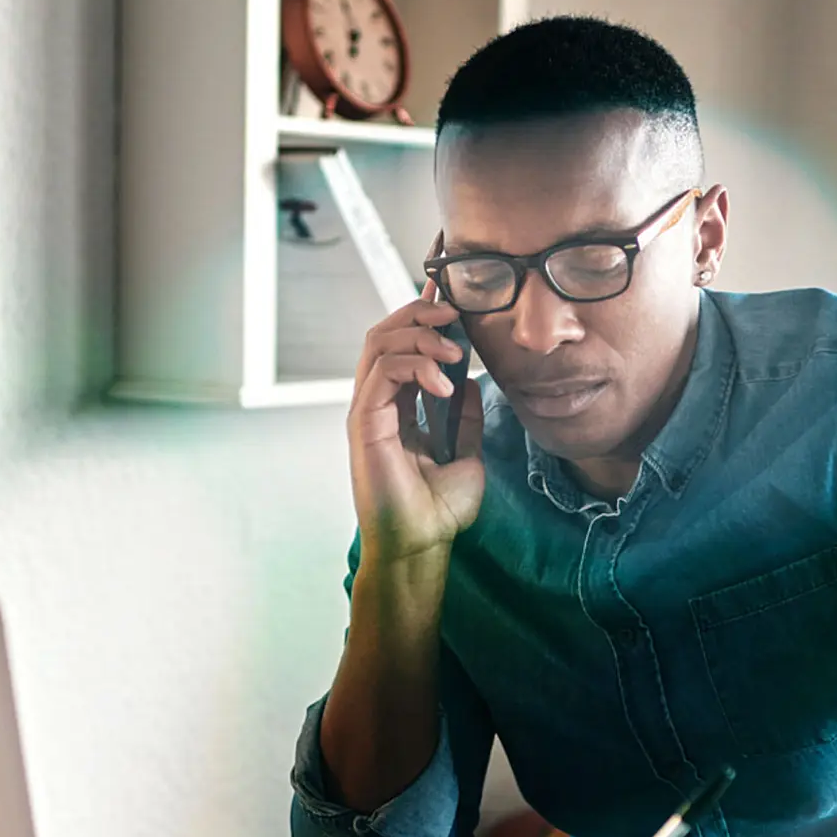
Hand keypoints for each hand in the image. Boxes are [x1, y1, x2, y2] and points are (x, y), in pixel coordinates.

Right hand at [347, 283, 484, 565]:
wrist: (424, 545)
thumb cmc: (438, 509)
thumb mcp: (466, 452)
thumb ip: (465, 416)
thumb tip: (472, 382)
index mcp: (398, 405)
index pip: (403, 343)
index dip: (423, 312)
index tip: (451, 291)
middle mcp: (378, 402)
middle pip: (386, 331)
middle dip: (420, 312)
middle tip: (456, 313)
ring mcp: (367, 411)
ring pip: (379, 342)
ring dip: (420, 334)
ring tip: (454, 350)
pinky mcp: (364, 423)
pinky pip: (382, 373)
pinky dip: (414, 365)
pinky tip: (443, 381)